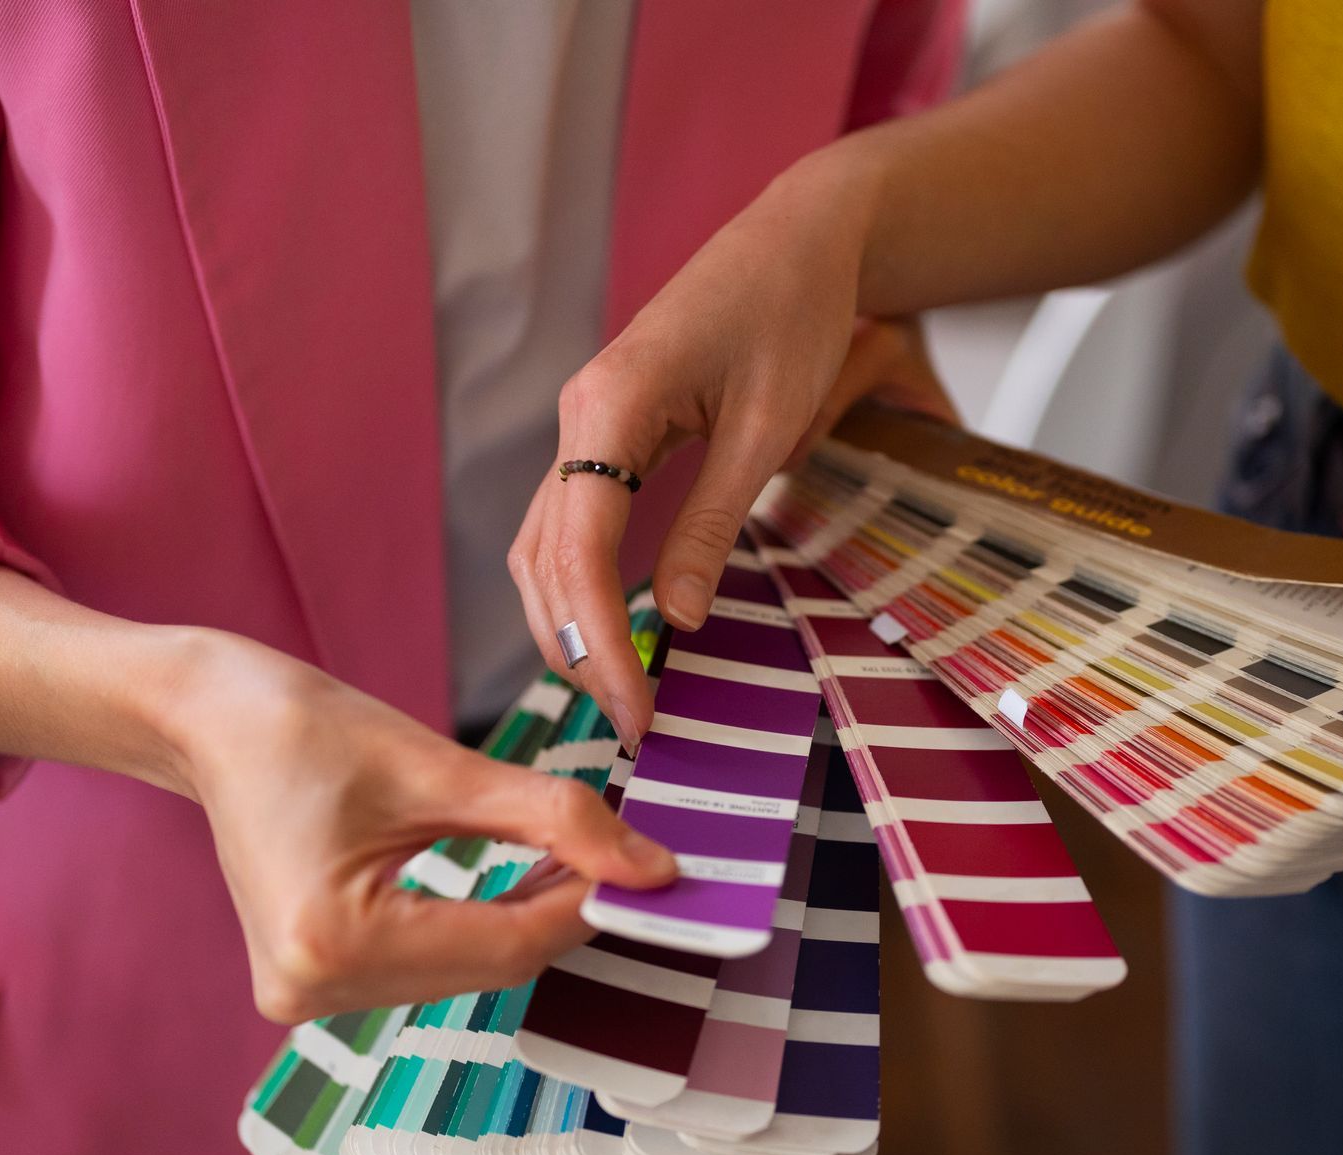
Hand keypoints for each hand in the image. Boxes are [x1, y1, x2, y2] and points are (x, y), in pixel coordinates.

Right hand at [165, 632, 676, 1021]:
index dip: (589, 905)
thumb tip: (651, 868)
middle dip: (565, 909)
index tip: (652, 868)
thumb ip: (553, 819)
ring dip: (531, 918)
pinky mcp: (314, 980)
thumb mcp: (441, 767)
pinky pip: (432, 963)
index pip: (507, 946)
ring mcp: (306, 995)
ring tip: (582, 857)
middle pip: (490, 964)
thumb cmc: (304, 727)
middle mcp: (310, 989)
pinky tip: (525, 877)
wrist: (209, 719)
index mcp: (329, 942)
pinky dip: (485, 922)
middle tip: (629, 856)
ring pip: (468, 969)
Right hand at [507, 171, 956, 748]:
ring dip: (572, 626)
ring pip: (545, 547)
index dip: (604, 641)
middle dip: (582, 650)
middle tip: (634, 727)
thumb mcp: (766, 428)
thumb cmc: (791, 316)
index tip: (638, 712)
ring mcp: (585, 425)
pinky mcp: (606, 434)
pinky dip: (584, 586)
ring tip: (620, 694)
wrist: (797, 240)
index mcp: (609, 406)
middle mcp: (579, 417)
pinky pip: (572, 523)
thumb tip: (682, 622)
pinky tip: (616, 632)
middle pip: (547, 559)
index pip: (580, 550)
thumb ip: (715, 523)